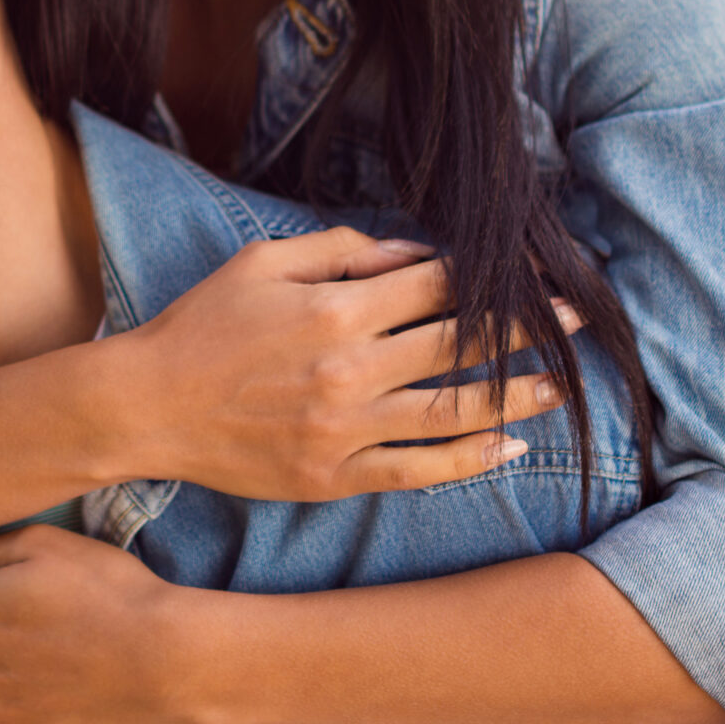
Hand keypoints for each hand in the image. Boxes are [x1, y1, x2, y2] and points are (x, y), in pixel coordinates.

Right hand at [99, 227, 581, 498]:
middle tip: (576, 319)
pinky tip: (511, 450)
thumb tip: (410, 252)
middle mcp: (351, 369)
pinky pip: (418, 471)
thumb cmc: (202, 324)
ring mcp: (346, 429)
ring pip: (453, 413)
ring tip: (563, 386)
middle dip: (525, 329)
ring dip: (516, 397)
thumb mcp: (262, 261)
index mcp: (336, 308)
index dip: (492, 276)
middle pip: (459, 345)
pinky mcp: (334, 475)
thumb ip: (340, 248)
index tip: (533, 271)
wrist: (148, 405)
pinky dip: (469, 461)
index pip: (437, 286)